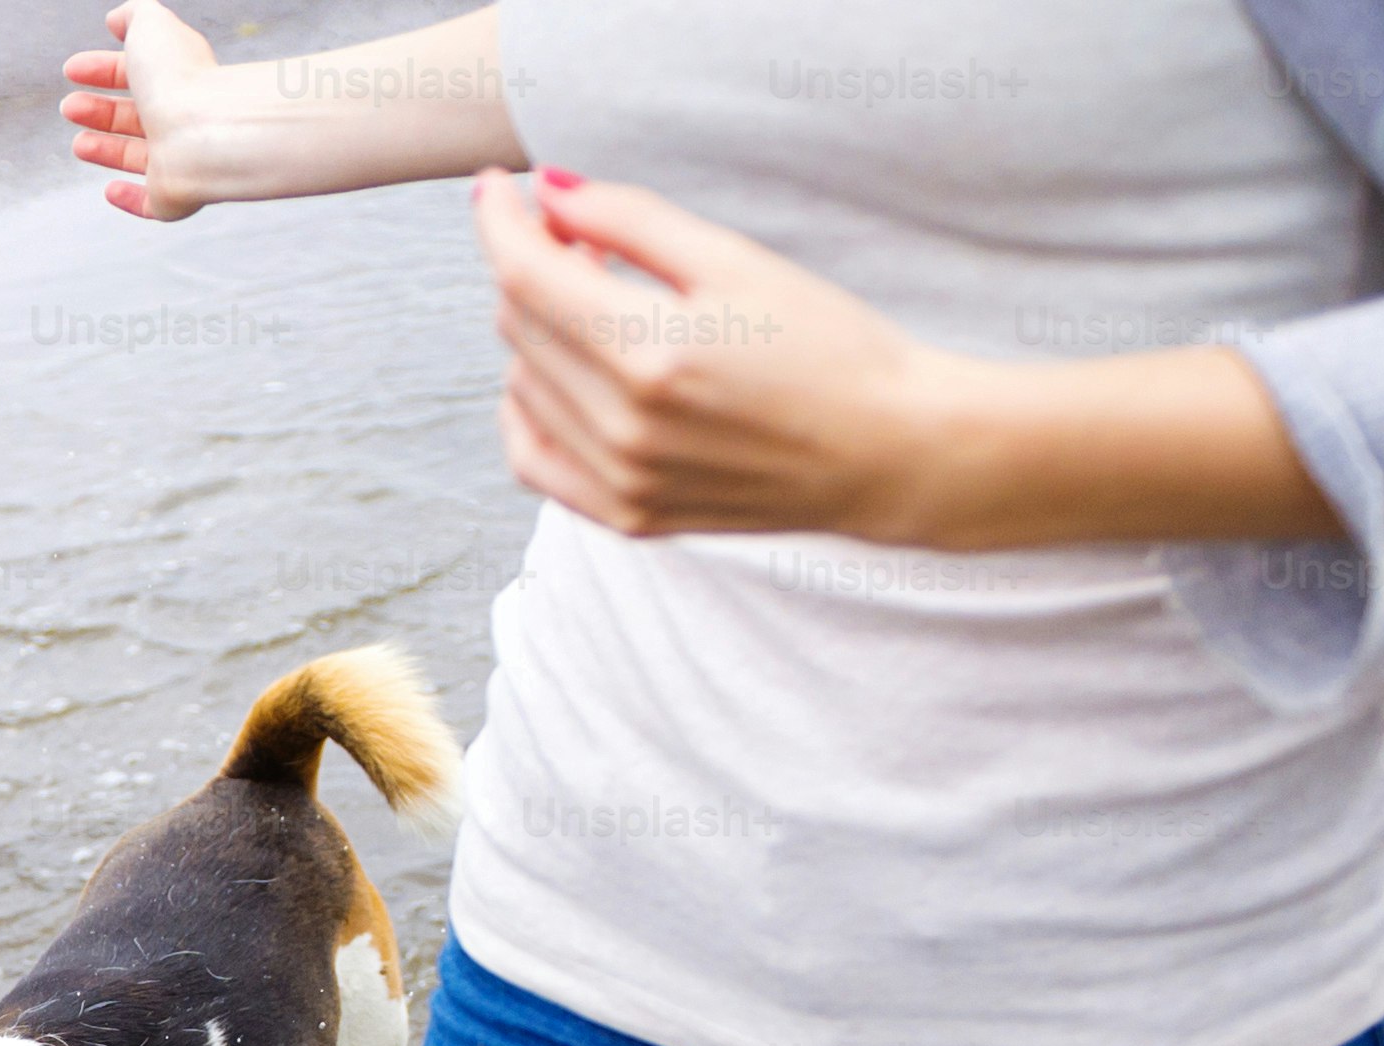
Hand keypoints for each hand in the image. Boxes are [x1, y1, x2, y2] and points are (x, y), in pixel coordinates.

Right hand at [60, 0, 226, 219]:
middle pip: (135, 114)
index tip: (71, 69)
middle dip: (99, 110)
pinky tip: (110, 190)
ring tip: (79, 144)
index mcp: (177, 77)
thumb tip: (116, 19)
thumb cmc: (180, 81)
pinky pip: (150, 203)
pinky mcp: (173, 198)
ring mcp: (179, 160)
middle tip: (69, 106)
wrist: (206, 134)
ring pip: (138, 157)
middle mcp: (182, 118)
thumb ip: (133, 16)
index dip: (102, 69)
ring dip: (105, 149)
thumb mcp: (150, 26)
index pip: (137, 72)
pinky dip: (129, 198)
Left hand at [474, 171, 934, 539]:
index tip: (495, 189)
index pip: (526, 277)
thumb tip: (549, 191)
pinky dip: (528, 409)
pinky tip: (562, 374)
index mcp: (651, 356)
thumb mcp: (735, 261)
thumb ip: (632, 222)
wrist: (888, 452)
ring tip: (598, 298)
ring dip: (539, 331)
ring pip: (523, 385)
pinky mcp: (628, 518)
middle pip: (521, 326)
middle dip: (530, 267)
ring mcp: (621, 483)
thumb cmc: (831, 350)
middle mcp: (624, 430)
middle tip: (575, 234)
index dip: (499, 222)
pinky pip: (534, 460)